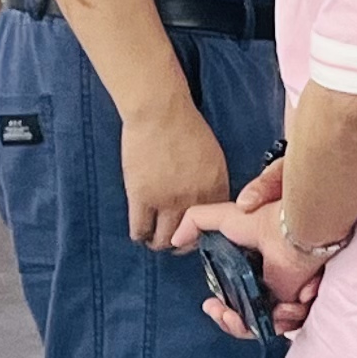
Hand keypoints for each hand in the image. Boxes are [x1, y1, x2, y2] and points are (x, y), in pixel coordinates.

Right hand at [122, 96, 232, 247]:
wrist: (160, 112)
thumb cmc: (186, 127)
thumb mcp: (213, 158)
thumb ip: (212, 183)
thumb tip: (207, 202)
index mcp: (217, 189)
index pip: (215, 225)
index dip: (205, 234)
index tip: (197, 235)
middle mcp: (195, 200)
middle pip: (191, 239)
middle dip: (183, 245)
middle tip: (174, 242)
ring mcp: (167, 200)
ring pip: (164, 240)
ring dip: (159, 243)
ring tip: (155, 239)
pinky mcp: (142, 197)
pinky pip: (140, 229)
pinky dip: (140, 235)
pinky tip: (139, 232)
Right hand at [170, 187, 325, 340]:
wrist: (292, 229)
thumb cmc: (263, 219)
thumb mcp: (224, 217)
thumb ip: (195, 222)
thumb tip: (175, 242)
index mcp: (248, 273)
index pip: (231, 303)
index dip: (219, 310)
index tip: (211, 305)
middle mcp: (266, 287)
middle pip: (243, 321)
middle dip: (229, 323)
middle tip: (224, 314)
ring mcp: (283, 298)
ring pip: (262, 328)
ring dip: (249, 326)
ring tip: (246, 314)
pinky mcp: (300, 304)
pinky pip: (285, 327)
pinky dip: (279, 323)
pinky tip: (280, 307)